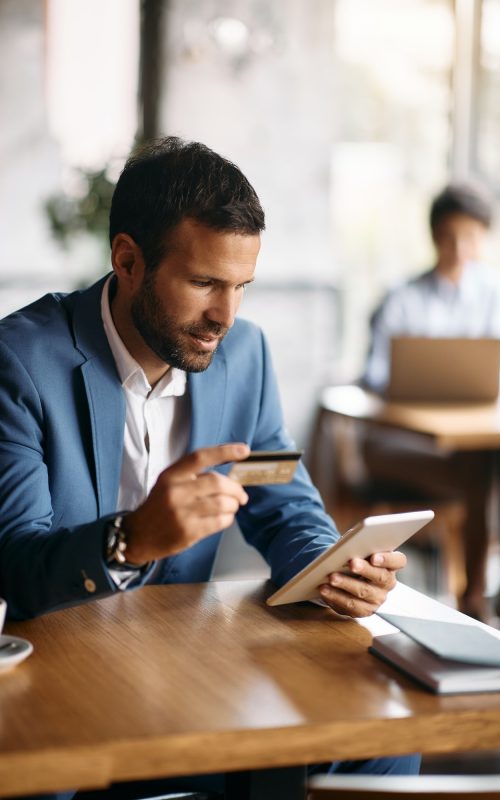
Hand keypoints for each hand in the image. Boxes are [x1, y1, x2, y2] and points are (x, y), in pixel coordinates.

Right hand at [122, 443, 249, 563]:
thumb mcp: (169, 483)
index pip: (201, 457)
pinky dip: (228, 518)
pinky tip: (224, 517)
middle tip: (241, 495)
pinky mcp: (188, 532)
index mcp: (171, 475)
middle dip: (236, 488)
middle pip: (218, 482)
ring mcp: (182, 513)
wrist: (137, 535)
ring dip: (234, 504)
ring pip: (222, 503)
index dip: (225, 451)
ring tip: (232, 506)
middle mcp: (175, 492)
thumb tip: (229, 475)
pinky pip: (220, 522)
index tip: (243, 450)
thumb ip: (193, 476)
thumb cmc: (159, 506)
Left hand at [318, 550, 405, 617]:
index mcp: (391, 565)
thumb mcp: (359, 547)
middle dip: (365, 570)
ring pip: (363, 593)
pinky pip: (350, 606)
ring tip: (331, 577)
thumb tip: (349, 545)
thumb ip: (359, 544)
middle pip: (380, 577)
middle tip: (352, 563)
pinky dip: (335, 597)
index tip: (374, 556)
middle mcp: (387, 583)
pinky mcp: (364, 610)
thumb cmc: (355, 556)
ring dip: (346, 584)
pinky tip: (324, 589)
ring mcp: (377, 599)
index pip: (398, 561)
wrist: (347, 575)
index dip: (388, 559)